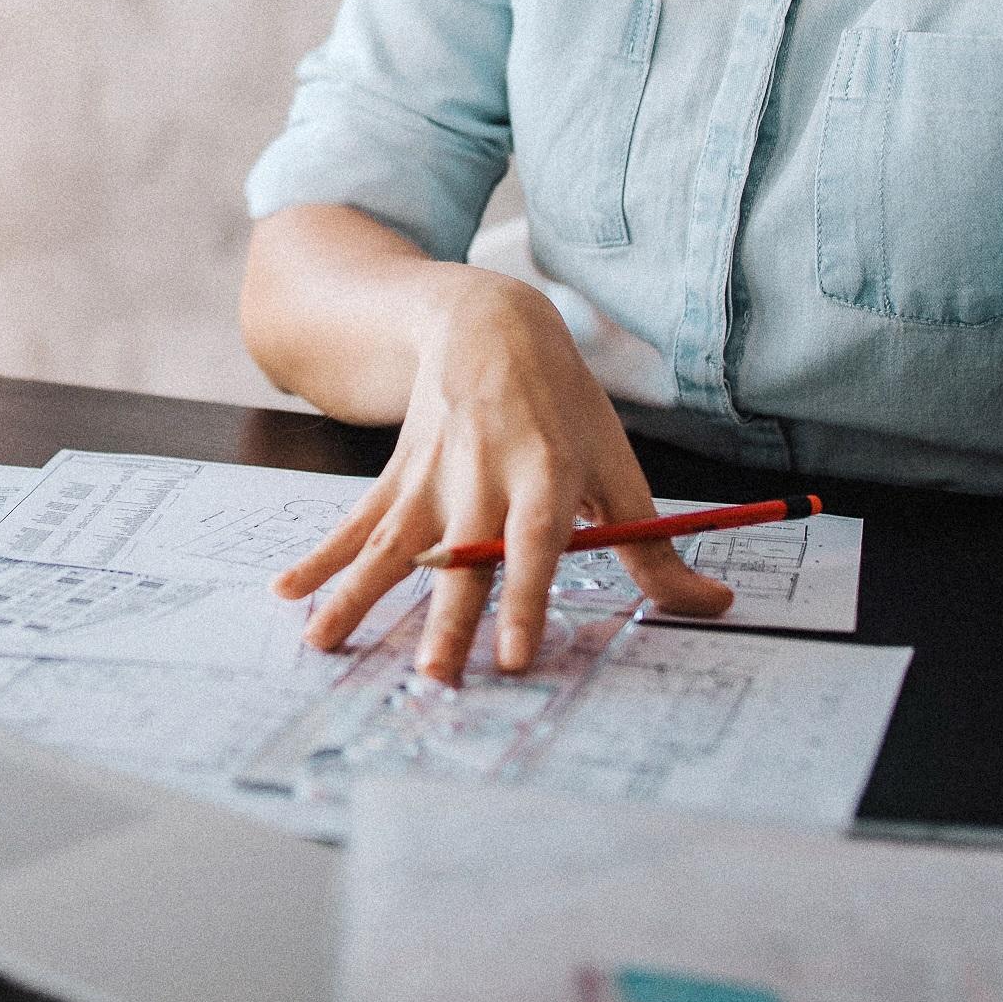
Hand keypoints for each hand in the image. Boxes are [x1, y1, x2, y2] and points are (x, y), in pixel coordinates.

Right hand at [271, 268, 731, 682]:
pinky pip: (357, 525)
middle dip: (444, 619)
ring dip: (356, 596)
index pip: (535, 545)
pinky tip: (288, 593)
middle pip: (462, 558)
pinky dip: (320, 560)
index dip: (526, 600)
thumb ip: (655, 549)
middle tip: (432, 677)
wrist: (487, 324)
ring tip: (323, 644)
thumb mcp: (617, 465)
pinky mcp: (397, 478)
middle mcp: (481, 477)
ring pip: (392, 545)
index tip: (515, 656)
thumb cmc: (564, 406)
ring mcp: (430, 479)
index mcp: (544, 473)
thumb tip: (713, 609)